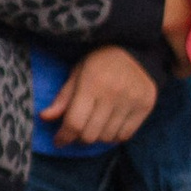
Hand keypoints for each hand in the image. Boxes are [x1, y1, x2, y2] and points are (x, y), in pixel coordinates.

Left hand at [43, 44, 160, 147]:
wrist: (134, 49)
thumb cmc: (99, 61)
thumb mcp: (77, 73)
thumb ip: (63, 97)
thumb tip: (44, 117)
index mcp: (92, 83)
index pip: (75, 122)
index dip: (64, 136)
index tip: (58, 141)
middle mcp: (114, 94)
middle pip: (91, 134)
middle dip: (78, 138)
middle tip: (75, 132)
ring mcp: (132, 101)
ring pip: (107, 137)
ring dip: (96, 137)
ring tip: (93, 127)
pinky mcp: (146, 106)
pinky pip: (125, 135)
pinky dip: (113, 137)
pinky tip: (108, 127)